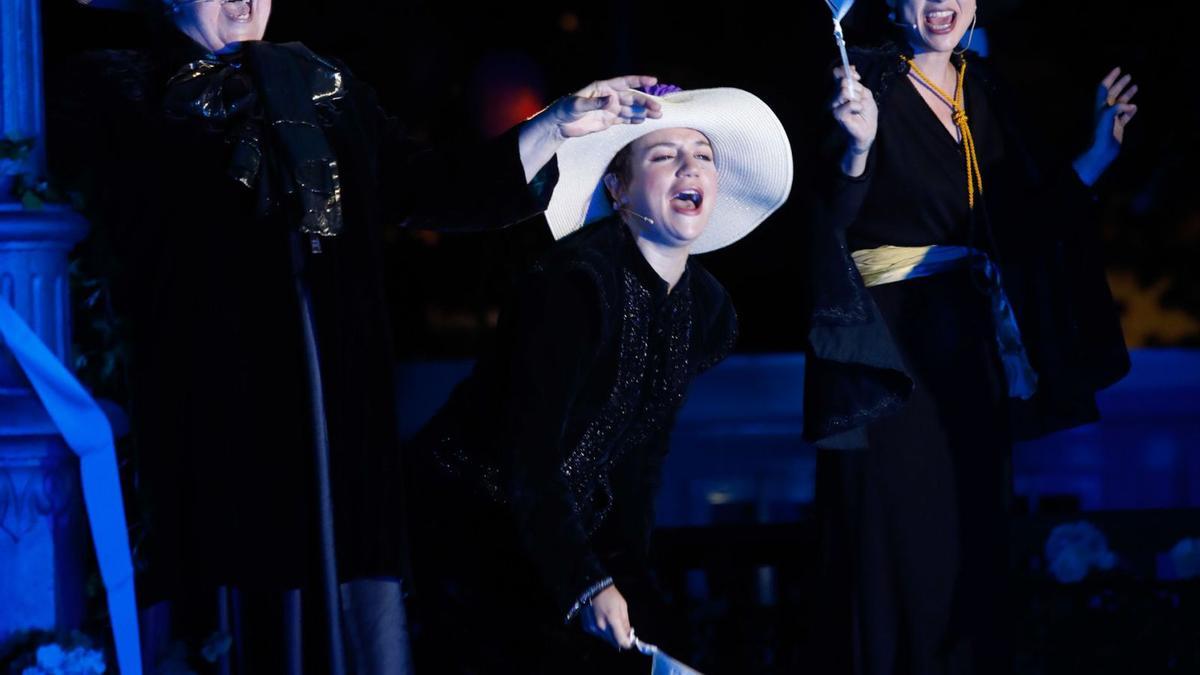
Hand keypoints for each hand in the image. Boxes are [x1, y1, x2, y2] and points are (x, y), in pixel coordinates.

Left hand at [548, 76, 665, 139]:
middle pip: (631, 97)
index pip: (625, 82)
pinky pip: (624, 119)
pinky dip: (634, 120)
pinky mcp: (608, 120)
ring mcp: (610, 109)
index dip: (639, 80)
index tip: (653, 81)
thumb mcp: (578, 105)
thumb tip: (612, 101)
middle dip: (645, 102)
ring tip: (655, 115)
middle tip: (657, 109)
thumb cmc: (565, 110)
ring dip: (643, 112)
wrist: (559, 125)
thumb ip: (596, 103)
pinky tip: (643, 121)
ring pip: (630, 109)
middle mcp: (609, 96)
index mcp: (603, 87)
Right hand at [580, 585, 633, 649]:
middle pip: (613, 641)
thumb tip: (629, 635)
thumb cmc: (611, 595)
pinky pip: (597, 634)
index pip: (620, 640)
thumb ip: (625, 622)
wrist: (593, 588)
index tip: (629, 642)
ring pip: (605, 638)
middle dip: (618, 639)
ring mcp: (592, 628)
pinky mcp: (587, 627)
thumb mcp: (622, 606)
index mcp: (612, 619)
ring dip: (610, 635)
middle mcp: (601, 626)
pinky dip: (602, 631)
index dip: (627, 643)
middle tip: (622, 632)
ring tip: (611, 624)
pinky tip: (603, 622)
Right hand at [831, 65, 876, 175]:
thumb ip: (857, 83)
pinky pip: (849, 104)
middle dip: (856, 89)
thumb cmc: (866, 114)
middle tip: (860, 100)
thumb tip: (851, 70)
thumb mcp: (865, 94)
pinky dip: (857, 106)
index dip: (845, 70)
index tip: (856, 75)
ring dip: (857, 98)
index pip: (837, 74)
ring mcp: (835, 106)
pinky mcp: (838, 115)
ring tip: (859, 108)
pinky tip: (858, 112)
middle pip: (843, 82)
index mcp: (841, 91)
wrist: (868, 131)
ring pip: (844, 91)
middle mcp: (835, 97)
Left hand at [1075, 67, 1138, 184]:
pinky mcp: (1117, 127)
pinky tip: (1135, 107)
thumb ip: (1117, 108)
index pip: (1103, 88)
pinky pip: (1125, 116)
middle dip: (1119, 84)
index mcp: (1100, 107)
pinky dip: (1130, 110)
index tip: (1118, 69)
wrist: (1100, 152)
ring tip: (1135, 87)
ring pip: (1120, 104)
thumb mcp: (1106, 118)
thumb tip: (1132, 105)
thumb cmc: (1100, 134)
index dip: (1109, 78)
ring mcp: (1111, 119)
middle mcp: (1105, 111)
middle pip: (1112, 94)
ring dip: (1127, 95)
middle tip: (1128, 76)